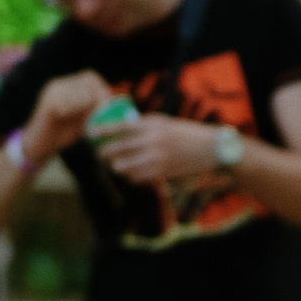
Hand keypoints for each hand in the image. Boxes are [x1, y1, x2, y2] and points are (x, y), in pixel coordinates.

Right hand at [20, 72, 111, 169]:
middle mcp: (59, 85)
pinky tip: (82, 122)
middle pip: (87, 80)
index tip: (109, 103)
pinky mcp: (48, 104)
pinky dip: (78, 111)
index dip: (102, 88)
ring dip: (90, 105)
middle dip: (99, 96)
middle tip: (104, 111)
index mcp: (66, 86)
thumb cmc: (60, 133)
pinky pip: (69, 103)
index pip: (90, 76)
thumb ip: (93, 110)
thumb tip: (110, 103)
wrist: (38, 145)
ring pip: (80, 91)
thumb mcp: (81, 120)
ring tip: (94, 118)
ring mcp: (52, 92)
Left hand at [99, 115, 230, 183]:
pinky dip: (132, 175)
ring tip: (115, 164)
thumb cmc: (184, 132)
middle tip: (100, 153)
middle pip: (120, 149)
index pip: (122, 127)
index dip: (104, 130)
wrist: (209, 148)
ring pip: (126, 166)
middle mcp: (153, 142)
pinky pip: (138, 177)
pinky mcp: (162, 173)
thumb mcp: (163, 123)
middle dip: (106, 152)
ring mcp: (157, 159)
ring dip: (118, 166)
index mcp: (152, 126)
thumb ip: (143, 125)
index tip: (91, 133)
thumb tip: (122, 128)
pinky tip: (131, 173)